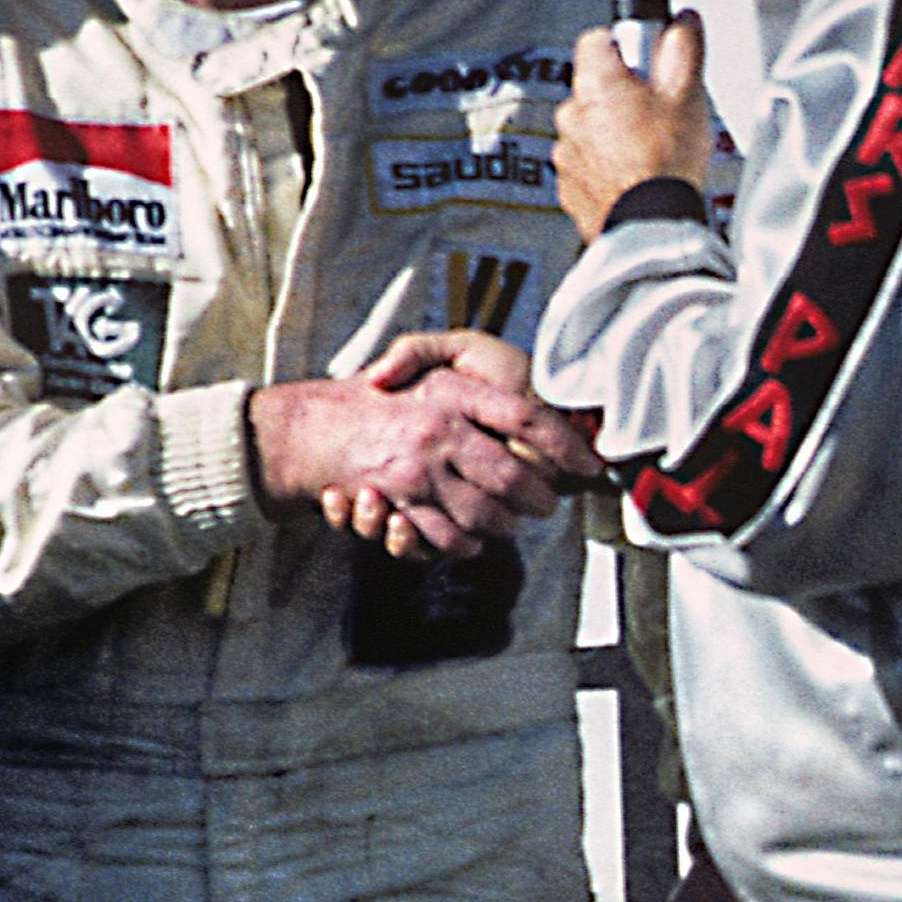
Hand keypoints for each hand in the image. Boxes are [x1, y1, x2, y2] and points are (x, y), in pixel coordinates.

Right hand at [249, 330, 596, 553]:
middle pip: (513, 477)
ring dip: (505, 525)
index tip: (589, 462)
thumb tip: (513, 393)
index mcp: (454, 392)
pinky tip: (473, 538)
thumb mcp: (425, 358)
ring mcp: (418, 471)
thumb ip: (469, 360)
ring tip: (512, 522)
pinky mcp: (399, 504)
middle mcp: (439, 431)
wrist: (312, 426)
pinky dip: (465, 543)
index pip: (527, 417)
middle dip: (540, 498)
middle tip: (547, 503)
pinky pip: (445, 536)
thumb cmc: (381, 394)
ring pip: (484, 514)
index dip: (565, 443)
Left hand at [559, 16, 716, 242]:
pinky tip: (634, 174)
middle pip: (594, 85)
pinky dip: (605, 164)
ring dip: (612, 131)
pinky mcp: (568, 185)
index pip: (596, 39)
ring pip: (589, 126)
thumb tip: (682, 21)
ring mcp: (566, 151)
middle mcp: (571, 113)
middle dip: (622, 93)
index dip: (624, 45)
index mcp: (596, 83)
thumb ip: (684, 47)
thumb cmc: (666, 163)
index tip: (645, 59)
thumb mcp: (688, 94)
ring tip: (648, 149)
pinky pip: (586, 162)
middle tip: (656, 111)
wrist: (651, 225)